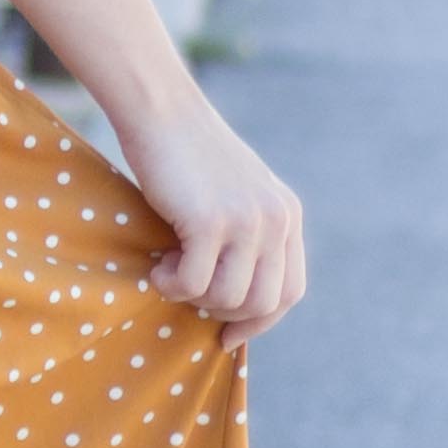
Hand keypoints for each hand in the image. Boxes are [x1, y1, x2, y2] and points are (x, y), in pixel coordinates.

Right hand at [117, 101, 307, 343]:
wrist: (162, 113)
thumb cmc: (186, 156)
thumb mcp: (235, 195)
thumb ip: (248, 235)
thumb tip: (236, 299)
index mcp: (288, 215)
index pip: (290, 291)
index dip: (260, 321)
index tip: (228, 334)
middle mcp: (277, 219)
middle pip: (263, 302)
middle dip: (222, 312)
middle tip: (189, 294)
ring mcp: (246, 221)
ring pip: (227, 298)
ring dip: (192, 296)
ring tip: (169, 268)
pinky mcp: (210, 222)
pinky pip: (192, 283)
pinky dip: (169, 284)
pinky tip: (157, 263)